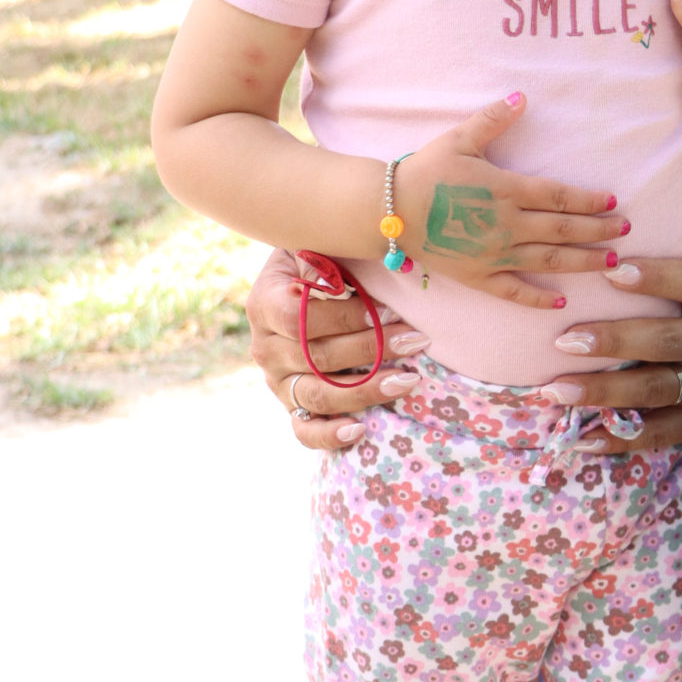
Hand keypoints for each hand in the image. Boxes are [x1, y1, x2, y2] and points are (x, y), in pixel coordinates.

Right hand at [247, 244, 430, 453]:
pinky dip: (329, 436)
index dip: (347, 318)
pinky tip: (360, 431)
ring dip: (366, 391)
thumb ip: (323, 258)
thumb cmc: (319, 259)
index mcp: (264, 304)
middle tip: (417, 340)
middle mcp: (265, 347)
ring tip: (408, 380)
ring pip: (317, 395)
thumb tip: (345, 280)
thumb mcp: (315, 245)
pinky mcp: (292, 405)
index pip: (300, 319)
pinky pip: (305, 431)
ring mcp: (277, 381)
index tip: (392, 311)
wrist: (301, 283)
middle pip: (316, 358)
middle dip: (372, 350)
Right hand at [396, 94, 625, 304]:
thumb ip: (492, 120)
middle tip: (625, 231)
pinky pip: (514, 292)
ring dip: (583, 262)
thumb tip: (521, 97)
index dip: (590, 201)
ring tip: (610, 262)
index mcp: (507, 190)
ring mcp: (495, 255)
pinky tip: (561, 300)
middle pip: (563, 230)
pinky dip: (539, 298)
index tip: (613, 202)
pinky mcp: (478, 277)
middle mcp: (508, 225)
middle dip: (598, 231)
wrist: (388, 211)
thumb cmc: (424, 171)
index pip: (560, 196)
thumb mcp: (458, 139)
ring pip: (549, 261)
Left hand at [538, 249, 681, 451]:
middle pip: (666, 342)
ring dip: (603, 393)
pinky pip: (661, 434)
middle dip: (613, 342)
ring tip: (556, 392)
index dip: (655, 277)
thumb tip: (622, 218)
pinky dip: (621, 438)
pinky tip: (581, 438)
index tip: (612, 272)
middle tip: (564, 341)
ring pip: (656, 392)